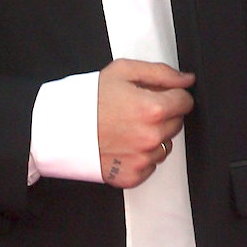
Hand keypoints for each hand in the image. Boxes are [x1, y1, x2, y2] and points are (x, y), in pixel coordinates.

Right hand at [97, 59, 194, 186]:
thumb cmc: (87, 99)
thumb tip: (186, 80)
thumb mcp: (123, 71)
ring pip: (165, 146)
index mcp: (153, 109)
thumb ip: (161, 73)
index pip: (185, 101)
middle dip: (162, 115)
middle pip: (177, 124)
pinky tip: (123, 145)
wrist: (60, 128)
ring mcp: (142, 159)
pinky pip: (150, 165)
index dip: (172, 95)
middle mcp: (151, 137)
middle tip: (136, 111)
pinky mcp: (132, 176)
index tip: (157, 96)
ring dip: (153, 137)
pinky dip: (140, 156)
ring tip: (127, 129)